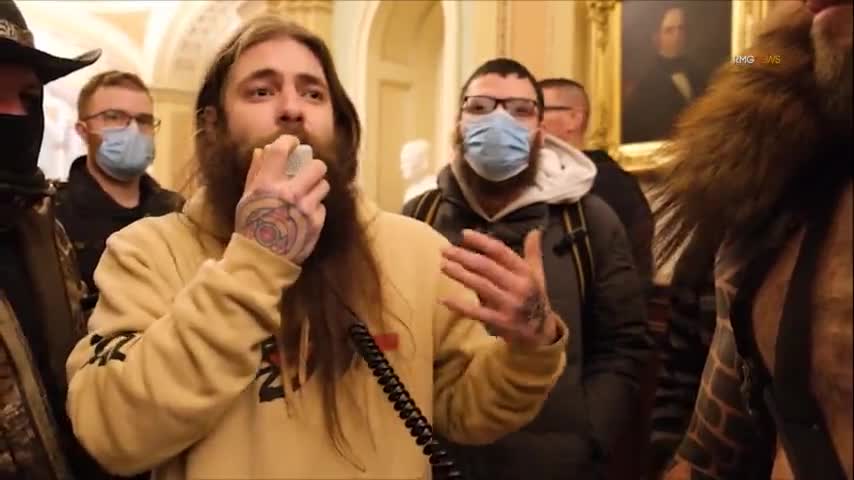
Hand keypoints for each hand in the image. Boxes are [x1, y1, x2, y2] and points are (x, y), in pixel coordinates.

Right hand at [235, 135, 328, 263]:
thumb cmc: (250, 226)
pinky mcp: (316, 223)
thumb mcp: (247, 197)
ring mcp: (305, 209)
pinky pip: (322, 206)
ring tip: (307, 194)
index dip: (290, 141)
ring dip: (316, 187)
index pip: (282, 149)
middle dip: (313, 167)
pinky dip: (315, 208)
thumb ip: (256, 172)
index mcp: (268, 184)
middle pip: (317, 166)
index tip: (292, 144)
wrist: (261, 259)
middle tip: (307, 172)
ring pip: (324, 185)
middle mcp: (289, 193)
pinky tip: (304, 214)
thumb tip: (264, 150)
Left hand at [439, 229, 559, 347]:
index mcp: (525, 272)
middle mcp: (518, 286)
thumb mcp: (537, 274)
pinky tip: (445, 299)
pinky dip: (460, 306)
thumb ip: (533, 252)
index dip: (482, 241)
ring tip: (443, 265)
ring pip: (481, 286)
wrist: (541, 332)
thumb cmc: (534, 297)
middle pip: (487, 267)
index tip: (464, 234)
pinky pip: (477, 313)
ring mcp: (510, 305)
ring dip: (460, 274)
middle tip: (445, 250)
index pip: (501, 252)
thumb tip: (535, 230)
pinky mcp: (501, 322)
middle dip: (464, 256)